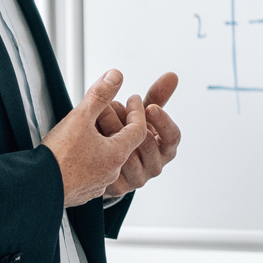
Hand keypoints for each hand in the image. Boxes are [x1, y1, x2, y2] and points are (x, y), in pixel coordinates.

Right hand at [44, 70, 148, 206]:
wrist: (35, 188)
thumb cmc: (58, 156)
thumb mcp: (80, 117)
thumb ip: (100, 95)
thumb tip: (116, 76)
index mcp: (116, 154)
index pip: (139, 129)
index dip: (137, 112)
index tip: (132, 99)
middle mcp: (111, 173)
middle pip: (123, 145)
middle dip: (119, 126)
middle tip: (111, 112)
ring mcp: (97, 185)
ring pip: (107, 161)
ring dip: (103, 145)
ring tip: (92, 131)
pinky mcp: (82, 193)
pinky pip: (92, 175)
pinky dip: (90, 162)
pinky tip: (78, 155)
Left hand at [95, 72, 180, 196]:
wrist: (106, 163)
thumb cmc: (129, 135)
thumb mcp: (143, 115)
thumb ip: (158, 96)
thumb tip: (172, 74)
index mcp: (166, 149)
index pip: (173, 137)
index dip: (163, 122)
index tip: (149, 107)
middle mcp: (156, 166)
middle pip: (148, 144)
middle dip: (129, 123)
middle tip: (114, 106)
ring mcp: (139, 179)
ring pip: (129, 156)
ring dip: (112, 133)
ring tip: (98, 117)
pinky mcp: (119, 188)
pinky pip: (112, 169)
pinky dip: (100, 151)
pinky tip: (90, 138)